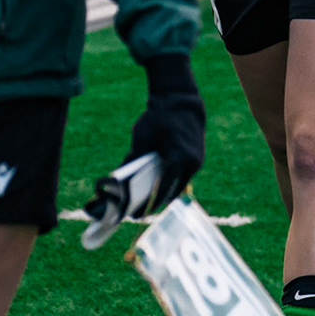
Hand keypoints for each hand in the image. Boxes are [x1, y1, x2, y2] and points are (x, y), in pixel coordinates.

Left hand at [122, 54, 204, 210]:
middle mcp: (191, 163)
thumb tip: (117, 181)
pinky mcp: (197, 159)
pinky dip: (171, 182)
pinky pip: (182, 177)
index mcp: (178, 158)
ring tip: (147, 201)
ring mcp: (197, 162)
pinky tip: (158, 185)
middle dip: (155, 203)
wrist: (182, 100)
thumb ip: (133, 160)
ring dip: (164, 193)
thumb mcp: (142, 138)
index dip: (147, 204)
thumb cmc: (160, 117)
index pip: (162, 189)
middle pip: (171, 193)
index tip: (135, 214)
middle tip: (139, 210)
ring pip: (178, 186)